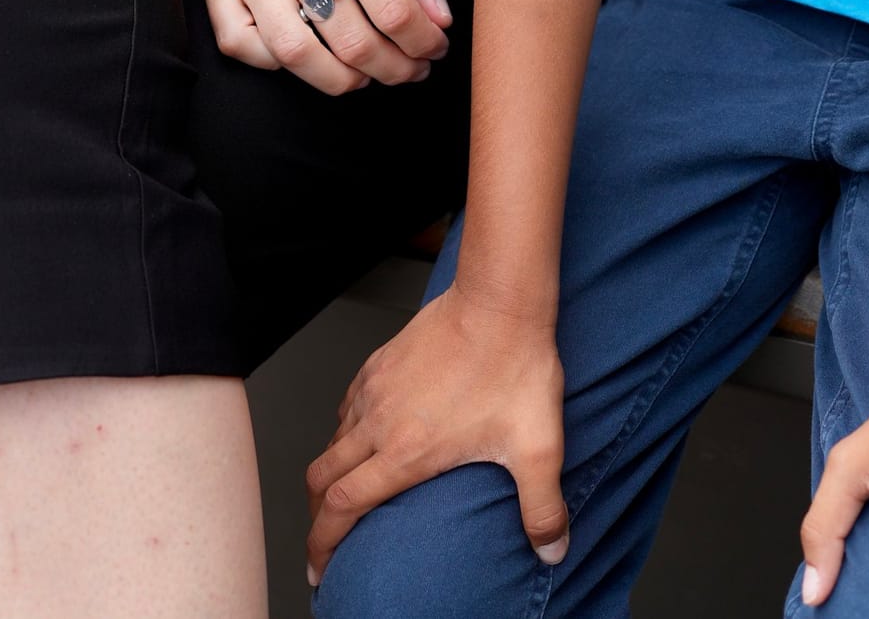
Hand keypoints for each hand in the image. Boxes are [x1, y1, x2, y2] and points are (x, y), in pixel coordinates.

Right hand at [180, 0, 450, 93]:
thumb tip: (440, 18)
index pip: (394, 10)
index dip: (423, 43)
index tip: (433, 50)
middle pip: (352, 41)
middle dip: (392, 70)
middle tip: (408, 71)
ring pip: (297, 56)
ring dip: (340, 81)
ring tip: (363, 75)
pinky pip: (242, 45)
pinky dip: (275, 63)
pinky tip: (305, 52)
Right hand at [305, 286, 568, 587]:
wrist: (500, 299)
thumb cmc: (515, 366)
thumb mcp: (538, 447)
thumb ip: (543, 507)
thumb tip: (553, 550)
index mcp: (406, 452)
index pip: (342, 508)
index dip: (321, 545)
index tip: (318, 570)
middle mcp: (380, 422)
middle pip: (322, 479)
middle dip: (316, 516)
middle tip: (324, 541)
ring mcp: (376, 389)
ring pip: (332, 441)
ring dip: (329, 474)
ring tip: (343, 493)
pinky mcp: (381, 362)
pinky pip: (346, 406)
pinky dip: (343, 432)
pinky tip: (362, 435)